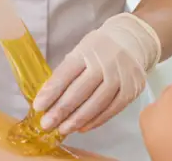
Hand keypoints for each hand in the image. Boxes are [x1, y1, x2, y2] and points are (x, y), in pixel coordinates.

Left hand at [32, 13, 161, 134]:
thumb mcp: (81, 50)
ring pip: (96, 104)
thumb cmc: (100, 48)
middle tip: (47, 124)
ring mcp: (120, 77)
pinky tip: (82, 127)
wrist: (132, 40)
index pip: (66, 73)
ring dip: (76, 120)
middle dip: (61, 110)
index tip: (38, 107)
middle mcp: (105, 63)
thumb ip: (67, 71)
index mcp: (87, 51)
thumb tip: (48, 98)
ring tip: (62, 129)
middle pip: (80, 91)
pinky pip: (111, 110)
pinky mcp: (131, 90)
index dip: (51, 91)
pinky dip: (95, 121)